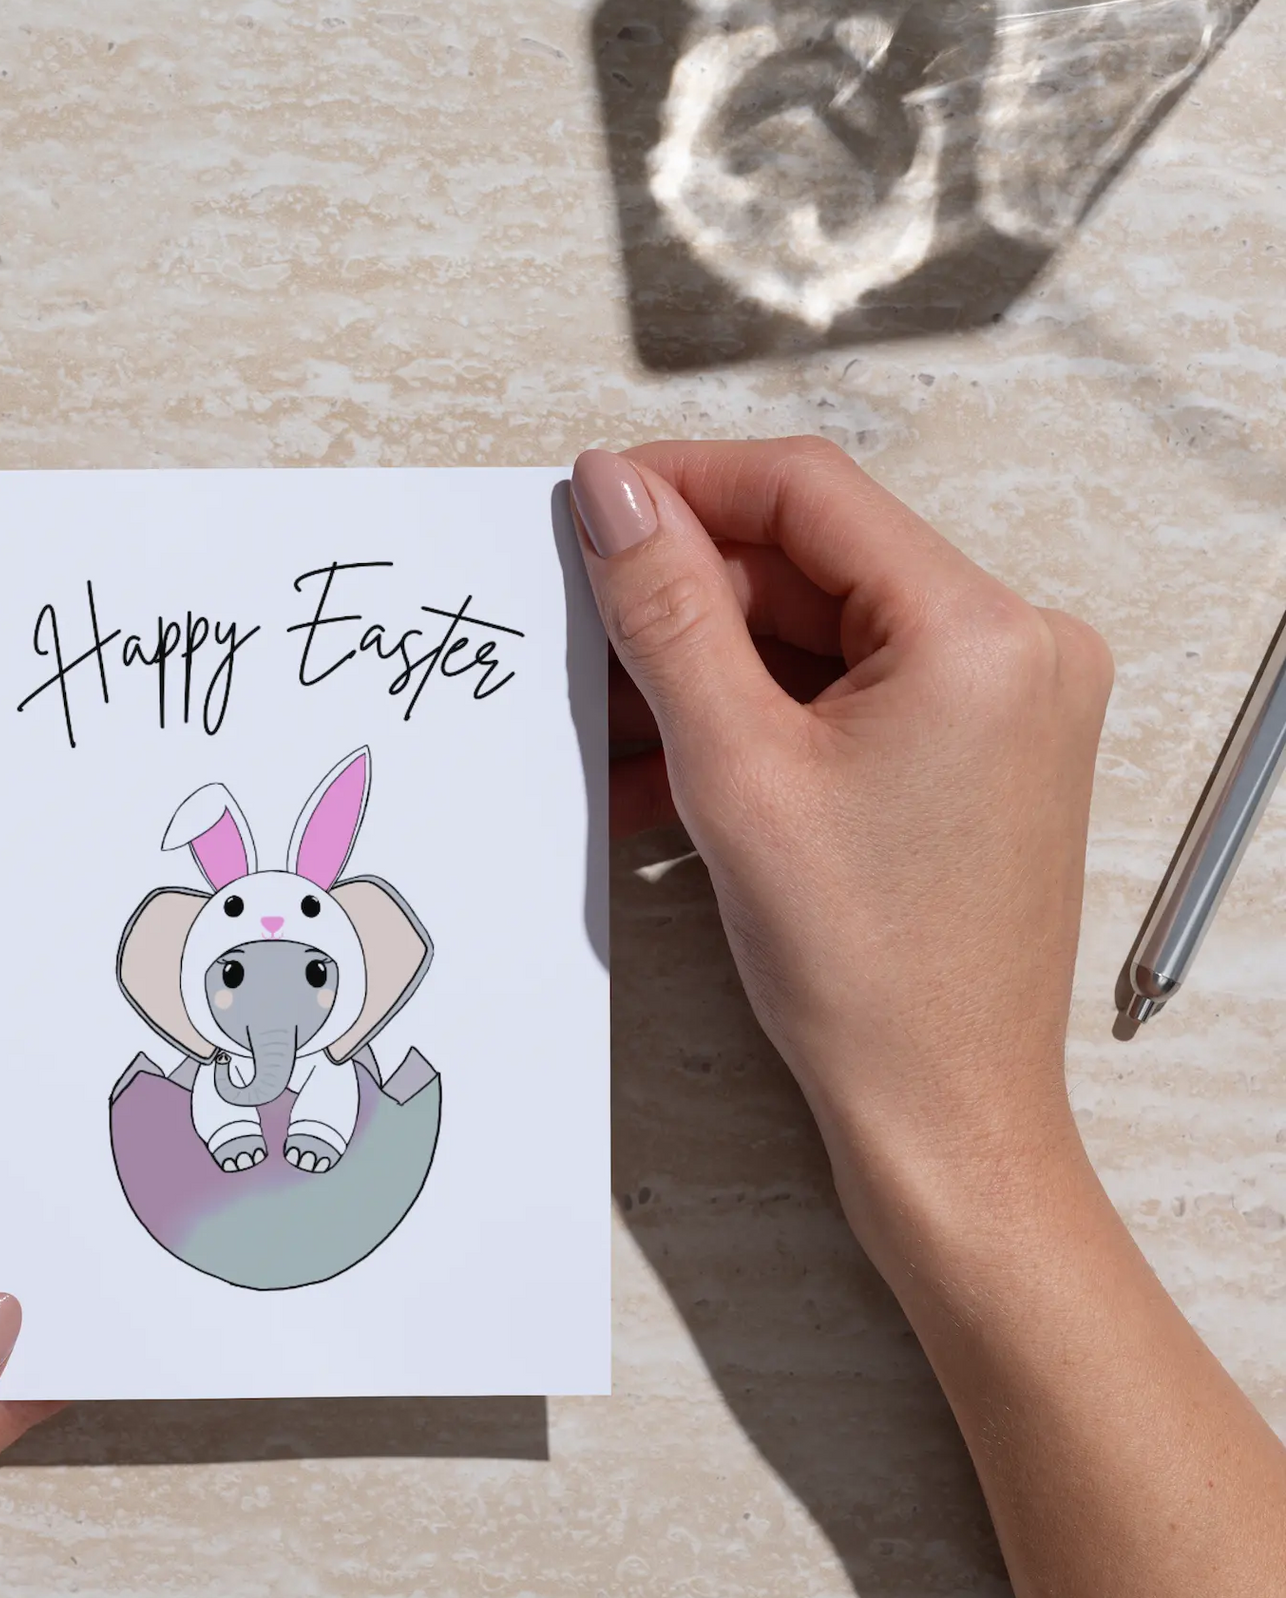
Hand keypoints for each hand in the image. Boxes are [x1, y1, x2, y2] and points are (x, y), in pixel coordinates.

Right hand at [573, 437, 1110, 1256]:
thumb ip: (668, 611)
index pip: (807, 492)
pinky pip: (842, 695)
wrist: (941, 1113)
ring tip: (612, 724)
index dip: (683, 484)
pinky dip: (754, 719)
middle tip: (582, 631)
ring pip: (816, 634)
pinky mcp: (973, 751)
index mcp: (982, 632)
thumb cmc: (869, 970)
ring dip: (707, 669)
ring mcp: (1002, 703)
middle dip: (686, 600)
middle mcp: (1015, 648)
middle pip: (811, 564)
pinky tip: (666, 766)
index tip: (590, 505)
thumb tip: (614, 492)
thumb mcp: (735, 769)